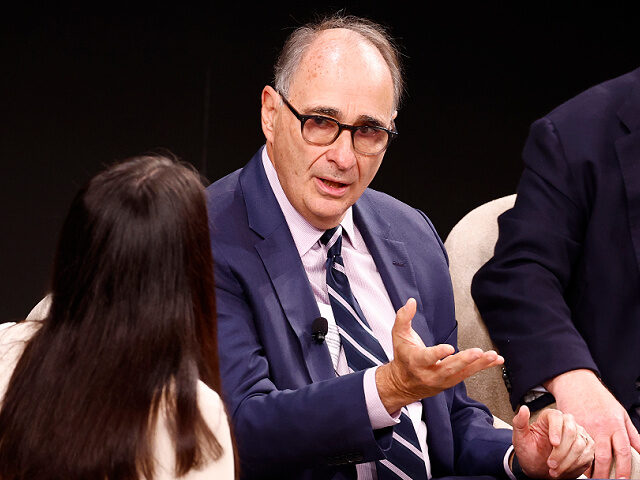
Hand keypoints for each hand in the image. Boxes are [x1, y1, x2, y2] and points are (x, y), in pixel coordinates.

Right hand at [376, 298, 503, 412]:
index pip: (427, 357)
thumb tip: (411, 302)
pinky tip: (495, 360)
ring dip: (479, 364)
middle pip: (449, 367)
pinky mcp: (452, 381)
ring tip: (492, 356)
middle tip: (478, 352)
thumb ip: (404, 317)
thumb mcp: (398, 336)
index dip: (438, 353)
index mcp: (416, 361)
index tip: (449, 348)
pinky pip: (469, 374)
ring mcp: (442, 379)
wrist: (403, 384)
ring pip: (462, 372)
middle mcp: (430, 373)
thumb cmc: (403, 357)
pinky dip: (483, 367)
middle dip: (465, 360)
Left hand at [512, 405, 593, 477]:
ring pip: (580, 445)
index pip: (557, 417)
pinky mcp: (587, 448)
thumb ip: (519, 422)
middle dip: (561, 451)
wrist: (538, 468)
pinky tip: (564, 470)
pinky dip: (575, 465)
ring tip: (554, 470)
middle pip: (571, 431)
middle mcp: (566, 423)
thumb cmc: (529, 451)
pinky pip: (587, 455)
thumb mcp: (520, 438)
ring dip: (567, 461)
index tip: (553, 443)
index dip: (556, 430)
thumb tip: (524, 408)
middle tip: (550, 464)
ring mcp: (578, 435)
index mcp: (549, 417)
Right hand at [544, 369, 639, 478]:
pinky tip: (577, 463)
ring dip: (589, 468)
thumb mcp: (620, 413)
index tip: (623, 479)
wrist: (576, 383)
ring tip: (591, 477)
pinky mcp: (571, 426)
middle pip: (604, 456)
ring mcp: (584, 427)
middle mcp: (600, 427)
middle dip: (605, 474)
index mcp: (615, 425)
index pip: (623, 451)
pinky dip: (576, 456)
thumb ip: (632, 433)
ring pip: (588, 453)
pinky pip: (574, 446)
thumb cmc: (599, 398)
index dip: (624, 468)